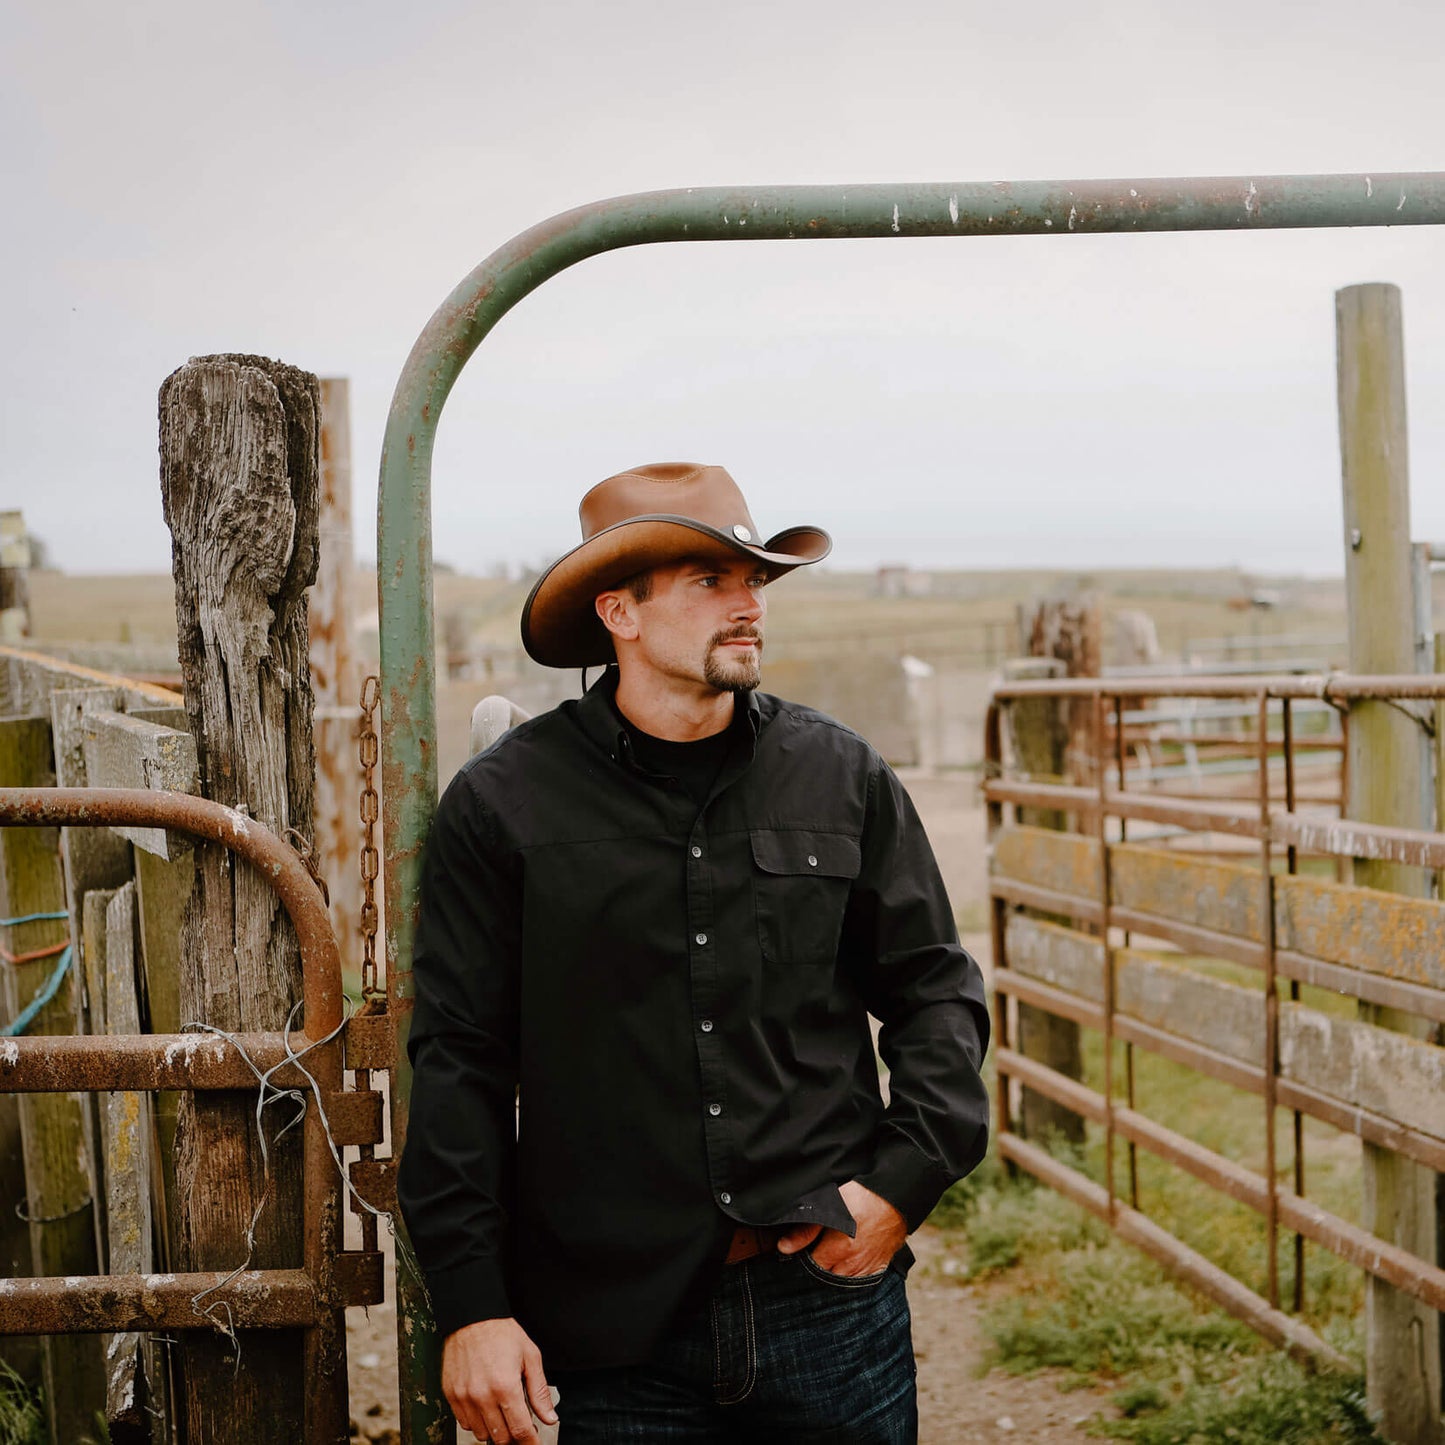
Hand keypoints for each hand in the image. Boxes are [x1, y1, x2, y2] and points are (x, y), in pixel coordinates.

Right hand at [442, 1317, 557, 1442]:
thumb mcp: (530, 1357)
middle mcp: (482, 1396)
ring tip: (503, 1413)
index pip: (520, 1430)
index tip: (534, 1443)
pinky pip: (465, 1423)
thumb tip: (550, 1418)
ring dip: (495, 1430)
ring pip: (482, 1435)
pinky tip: (486, 1407)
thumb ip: (539, 1391)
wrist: (472, 1317)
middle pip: (501, 1437)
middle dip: (514, 1436)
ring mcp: (464, 1397)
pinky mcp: (451, 1395)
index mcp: (506, 1387)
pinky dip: (477, 1422)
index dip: (530, 1441)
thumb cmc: (503, 1333)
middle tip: (521, 1425)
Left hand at [775, 1180, 907, 1277]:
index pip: (810, 1268)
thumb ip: (807, 1230)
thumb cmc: (862, 1197)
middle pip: (826, 1277)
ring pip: (842, 1281)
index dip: (803, 1258)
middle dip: (818, 1267)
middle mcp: (852, 1266)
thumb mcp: (829, 1206)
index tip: (802, 1249)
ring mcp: (867, 1269)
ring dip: (834, 1272)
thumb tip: (784, 1248)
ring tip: (831, 1255)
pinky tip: (847, 1262)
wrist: (895, 1198)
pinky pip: (860, 1280)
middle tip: (817, 1250)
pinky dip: (851, 1274)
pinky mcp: (878, 1267)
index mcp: (837, 1251)